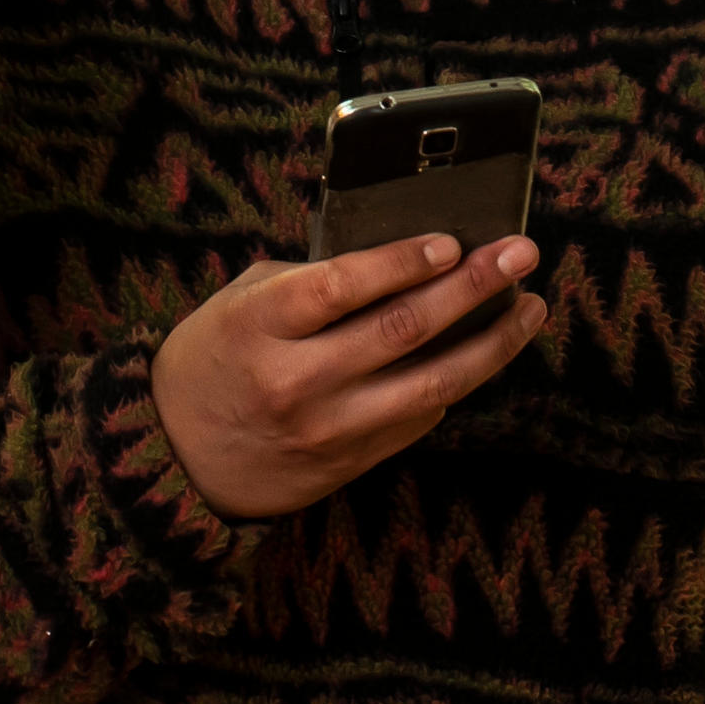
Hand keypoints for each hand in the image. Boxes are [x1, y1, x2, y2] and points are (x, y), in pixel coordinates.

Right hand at [151, 232, 544, 520]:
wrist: (175, 458)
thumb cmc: (214, 358)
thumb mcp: (240, 301)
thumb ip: (311, 279)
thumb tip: (402, 256)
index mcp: (258, 326)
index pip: (340, 287)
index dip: (401, 262)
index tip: (452, 240)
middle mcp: (295, 381)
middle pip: (400, 330)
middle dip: (472, 287)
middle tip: (521, 253)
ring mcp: (327, 429)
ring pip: (429, 385)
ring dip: (491, 344)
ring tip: (529, 308)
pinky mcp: (350, 463)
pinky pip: (419, 421)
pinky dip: (457, 382)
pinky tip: (484, 351)